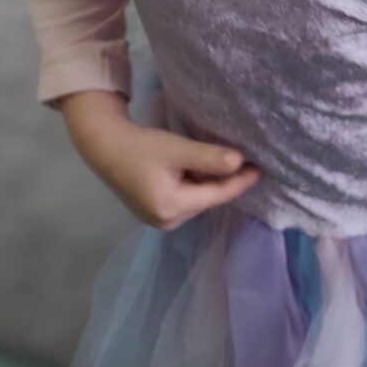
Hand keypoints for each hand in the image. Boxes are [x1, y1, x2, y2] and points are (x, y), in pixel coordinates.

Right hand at [61, 91, 261, 228]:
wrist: (105, 145)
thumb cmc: (140, 146)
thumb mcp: (177, 149)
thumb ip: (208, 158)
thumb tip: (240, 162)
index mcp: (172, 209)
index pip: (216, 195)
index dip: (240, 181)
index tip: (261, 168)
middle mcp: (167, 220)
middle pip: (207, 198)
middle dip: (225, 181)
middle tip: (247, 160)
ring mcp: (159, 218)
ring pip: (197, 198)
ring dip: (210, 181)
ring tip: (228, 161)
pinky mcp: (154, 209)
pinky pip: (186, 197)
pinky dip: (196, 182)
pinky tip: (203, 166)